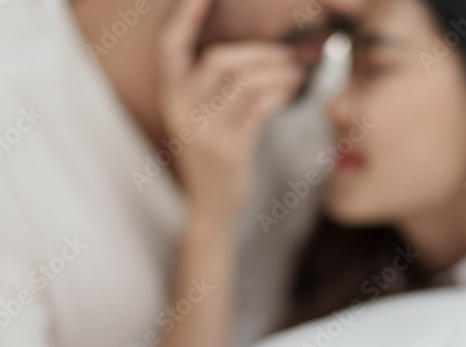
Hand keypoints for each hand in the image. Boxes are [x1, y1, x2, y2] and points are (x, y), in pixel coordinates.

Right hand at [159, 0, 303, 219]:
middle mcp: (182, 112)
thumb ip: (212, 85)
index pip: (169, 46)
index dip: (184, 14)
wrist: (211, 208)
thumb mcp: (200, 117)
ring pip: (244, 82)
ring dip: (276, 71)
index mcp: (170, 97)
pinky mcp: (229, 151)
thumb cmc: (213, 155)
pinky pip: (260, 108)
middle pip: (219, 60)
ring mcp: (205, 133)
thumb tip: (255, 47)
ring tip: (295, 71)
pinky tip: (291, 89)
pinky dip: (280, 92)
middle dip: (259, 51)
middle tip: (285, 52)